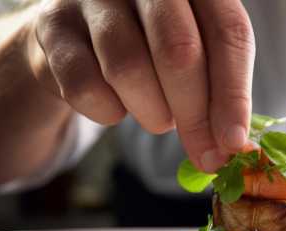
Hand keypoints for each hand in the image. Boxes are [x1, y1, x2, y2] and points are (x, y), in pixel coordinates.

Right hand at [27, 0, 254, 172]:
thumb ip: (218, 90)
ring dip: (152, 112)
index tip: (232, 142)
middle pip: (179, 51)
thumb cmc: (153, 44)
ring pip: (129, 69)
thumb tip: (231, 145)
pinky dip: (108, 112)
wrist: (80, 34)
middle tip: (202, 151)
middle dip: (194, 114)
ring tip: (158, 117)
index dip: (233, 94)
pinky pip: (85, 86)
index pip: (228, 33)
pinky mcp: (53, 24)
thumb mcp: (197, 53)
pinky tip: (116, 106)